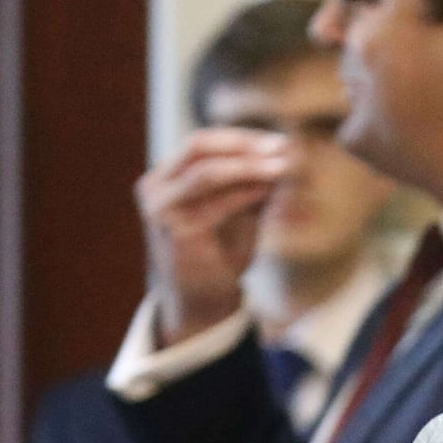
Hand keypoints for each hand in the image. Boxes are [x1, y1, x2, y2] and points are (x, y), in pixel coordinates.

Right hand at [134, 130, 297, 341]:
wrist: (203, 304)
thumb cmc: (221, 254)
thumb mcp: (241, 210)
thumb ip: (256, 182)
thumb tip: (287, 151)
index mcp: (166, 177)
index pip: (203, 142)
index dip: (243, 138)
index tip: (280, 142)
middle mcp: (155, 187)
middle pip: (199, 145)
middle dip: (244, 144)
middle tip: (282, 148)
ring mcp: (160, 208)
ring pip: (207, 171)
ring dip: (250, 166)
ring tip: (283, 167)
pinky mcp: (174, 230)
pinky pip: (216, 202)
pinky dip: (246, 192)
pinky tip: (271, 189)